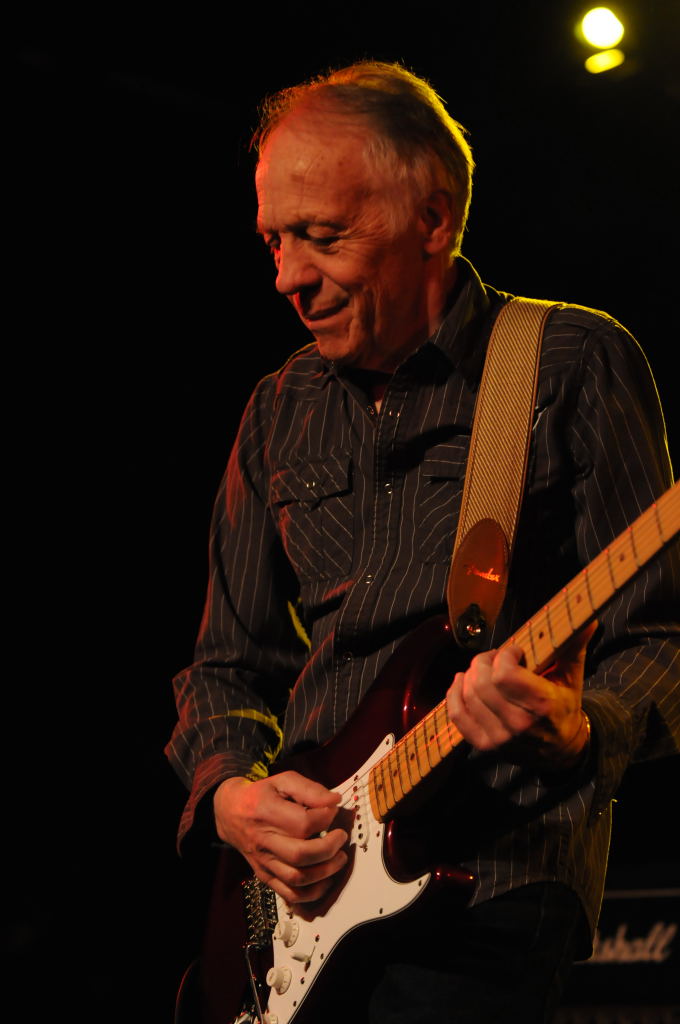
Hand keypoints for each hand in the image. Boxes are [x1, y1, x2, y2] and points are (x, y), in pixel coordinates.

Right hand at [213, 771, 347, 905]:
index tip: (333, 810)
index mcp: (267, 812)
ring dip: (325, 872)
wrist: (230, 812)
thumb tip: (335, 801)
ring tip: (339, 858)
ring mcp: (264, 861)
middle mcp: (263, 840)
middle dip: (329, 848)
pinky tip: (325, 880)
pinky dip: (312, 893)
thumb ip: (310, 789)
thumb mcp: (283, 781)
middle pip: (301, 854)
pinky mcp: (264, 875)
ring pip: (297, 878)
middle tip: (341, 837)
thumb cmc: (261, 795)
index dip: (326, 818)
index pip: (303, 823)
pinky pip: (290, 894)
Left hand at [446, 622, 596, 768]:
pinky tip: (462, 682)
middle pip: (482, 682)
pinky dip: (454, 693)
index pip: (504, 674)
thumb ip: (573, 647)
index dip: (505, 655)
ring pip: (468, 695)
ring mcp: (500, 737)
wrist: (561, 749)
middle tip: (495, 659)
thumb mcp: (571, 677)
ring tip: (484, 671)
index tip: (514, 652)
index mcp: (542, 704)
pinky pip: (457, 714)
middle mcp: (519, 723)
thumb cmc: (563, 707)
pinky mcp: (484, 745)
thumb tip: (589, 619)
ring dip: (471, 674)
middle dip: (484, 661)